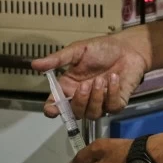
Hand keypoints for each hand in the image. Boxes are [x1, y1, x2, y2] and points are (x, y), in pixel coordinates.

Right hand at [31, 32, 149, 119]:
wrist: (128, 48)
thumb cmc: (102, 49)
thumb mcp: (77, 50)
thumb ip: (57, 60)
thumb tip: (34, 64)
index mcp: (70, 86)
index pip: (56, 105)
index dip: (52, 110)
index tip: (52, 109)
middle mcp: (83, 98)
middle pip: (74, 113)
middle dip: (79, 101)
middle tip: (86, 84)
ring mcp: (100, 103)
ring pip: (92, 114)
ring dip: (96, 97)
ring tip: (102, 79)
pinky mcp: (116, 103)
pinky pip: (111, 108)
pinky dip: (112, 93)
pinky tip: (114, 78)